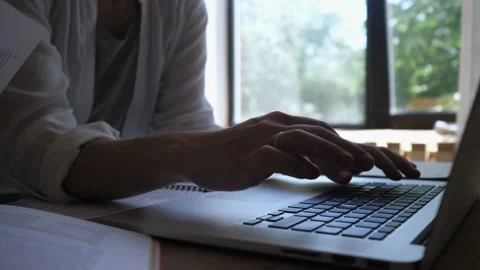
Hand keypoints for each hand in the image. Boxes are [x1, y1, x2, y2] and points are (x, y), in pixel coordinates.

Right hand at [178, 111, 419, 190]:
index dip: (349, 144)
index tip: (373, 161)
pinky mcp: (249, 155)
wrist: (196, 153)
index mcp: (284, 123)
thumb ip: (294, 154)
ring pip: (302, 140)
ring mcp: (262, 138)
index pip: (324, 131)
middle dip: (348, 149)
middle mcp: (277, 126)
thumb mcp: (268, 150)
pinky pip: (276, 157)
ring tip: (350, 170)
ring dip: (328, 154)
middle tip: (373, 166)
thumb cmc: (235, 155)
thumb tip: (322, 168)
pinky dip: (296, 165)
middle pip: (320, 133)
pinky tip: (310, 175)